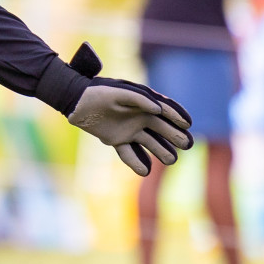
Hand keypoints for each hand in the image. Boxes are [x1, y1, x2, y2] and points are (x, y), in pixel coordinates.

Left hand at [64, 42, 192, 175]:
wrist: (75, 101)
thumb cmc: (98, 91)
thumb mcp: (119, 92)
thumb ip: (139, 98)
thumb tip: (158, 109)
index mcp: (143, 103)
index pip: (165, 110)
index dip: (177, 116)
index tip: (187, 124)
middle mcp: (140, 117)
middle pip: (162, 129)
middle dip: (175, 136)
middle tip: (188, 145)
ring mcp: (129, 129)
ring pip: (149, 142)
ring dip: (161, 151)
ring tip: (172, 160)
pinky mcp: (116, 139)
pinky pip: (129, 152)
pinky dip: (136, 162)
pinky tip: (144, 171)